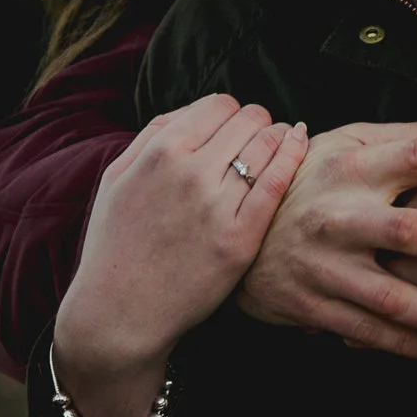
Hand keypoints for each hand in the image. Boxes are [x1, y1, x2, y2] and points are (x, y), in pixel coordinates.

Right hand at [53, 95, 305, 416]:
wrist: (119, 312)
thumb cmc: (117, 241)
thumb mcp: (118, 176)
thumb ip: (155, 133)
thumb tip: (199, 108)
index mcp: (161, 152)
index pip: (221, 104)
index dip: (232, 112)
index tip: (233, 128)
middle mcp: (191, 173)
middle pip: (250, 119)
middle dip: (256, 123)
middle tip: (256, 139)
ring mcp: (217, 207)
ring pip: (268, 144)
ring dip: (278, 138)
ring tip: (278, 144)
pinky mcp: (240, 239)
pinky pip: (278, 183)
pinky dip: (293, 156)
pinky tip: (298, 146)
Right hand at [236, 121, 416, 358]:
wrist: (234, 226)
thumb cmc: (305, 178)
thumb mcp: (342, 142)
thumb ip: (401, 138)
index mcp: (351, 167)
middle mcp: (340, 216)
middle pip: (412, 231)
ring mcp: (324, 266)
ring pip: (393, 297)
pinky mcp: (312, 305)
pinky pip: (368, 331)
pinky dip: (408, 344)